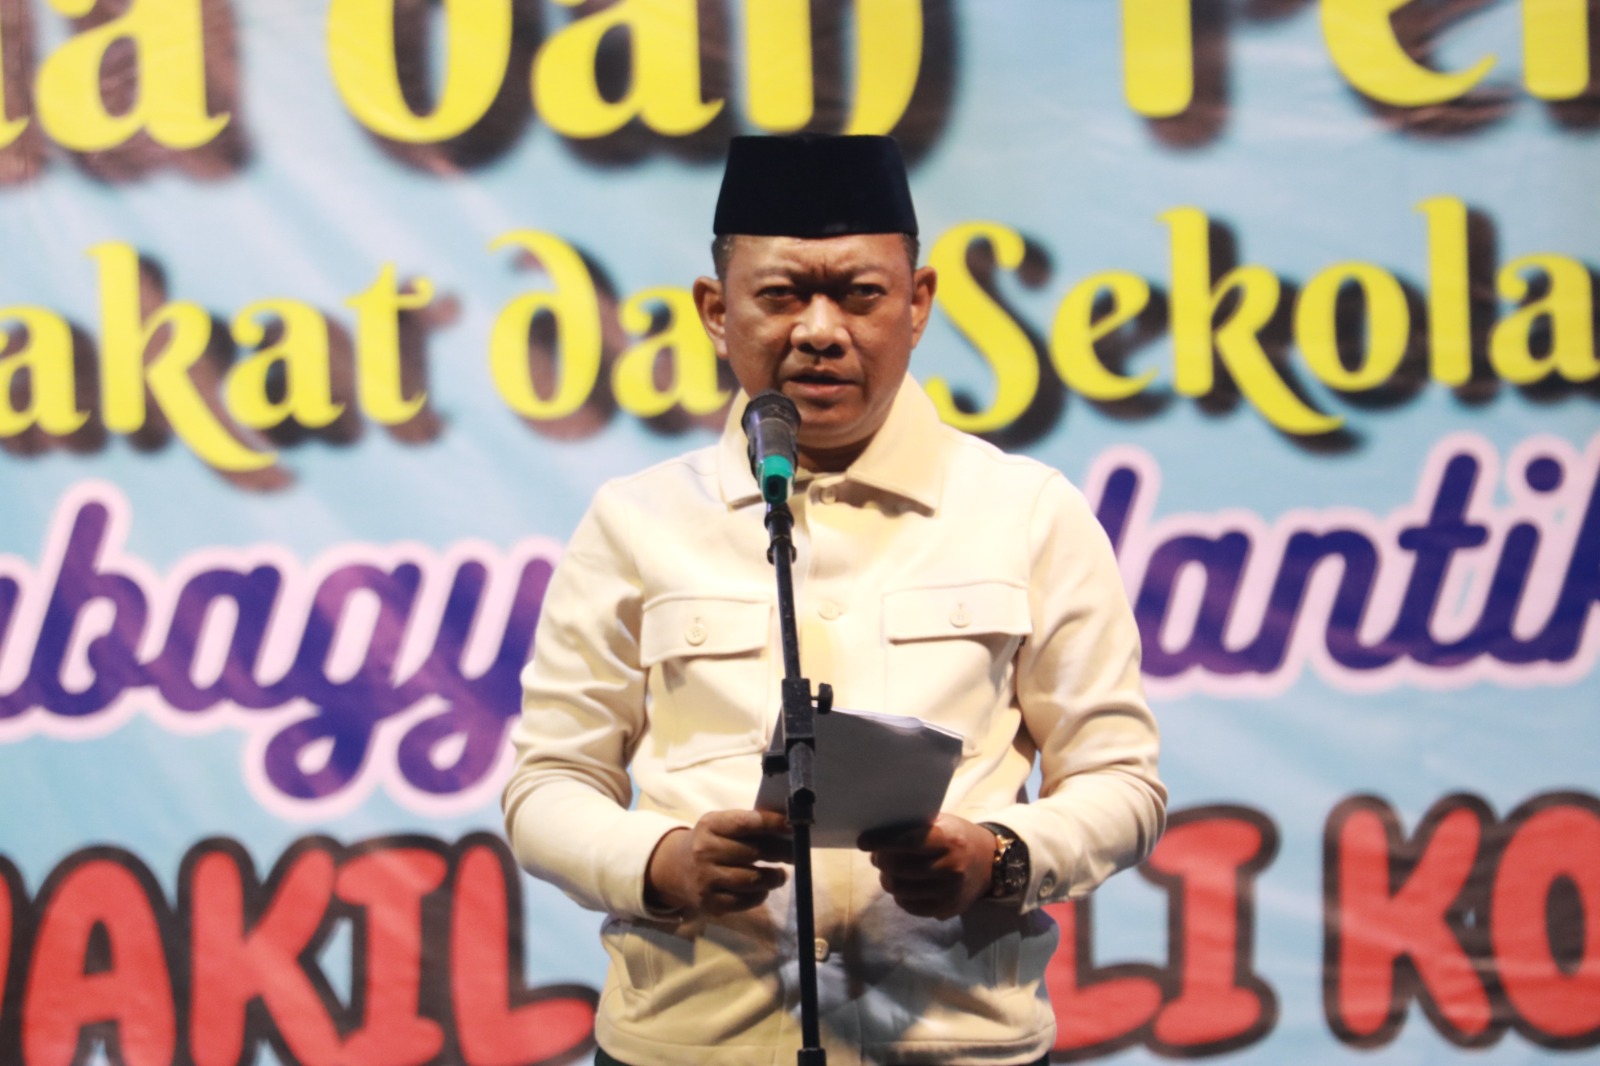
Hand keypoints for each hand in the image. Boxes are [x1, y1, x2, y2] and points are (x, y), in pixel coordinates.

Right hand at [646, 809, 792, 915]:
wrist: (677, 868)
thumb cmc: (711, 842)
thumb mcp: (722, 825)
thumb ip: (748, 824)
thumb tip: (787, 827)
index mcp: (710, 826)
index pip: (745, 823)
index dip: (772, 823)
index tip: (792, 825)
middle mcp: (705, 851)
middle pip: (752, 852)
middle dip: (780, 852)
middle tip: (794, 853)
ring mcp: (706, 878)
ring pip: (751, 880)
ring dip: (773, 877)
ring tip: (781, 875)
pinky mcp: (709, 902)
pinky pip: (743, 901)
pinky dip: (759, 895)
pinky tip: (763, 889)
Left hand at [859, 814, 995, 919]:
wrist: (990, 862)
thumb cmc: (957, 837)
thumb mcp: (941, 823)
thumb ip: (914, 826)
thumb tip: (877, 831)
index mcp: (948, 840)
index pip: (907, 841)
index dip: (881, 841)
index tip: (862, 841)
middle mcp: (951, 867)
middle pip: (898, 869)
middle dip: (881, 861)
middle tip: (878, 856)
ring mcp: (950, 891)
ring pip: (900, 890)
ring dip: (888, 879)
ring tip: (890, 871)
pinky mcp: (948, 909)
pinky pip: (910, 907)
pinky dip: (901, 896)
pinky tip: (904, 885)